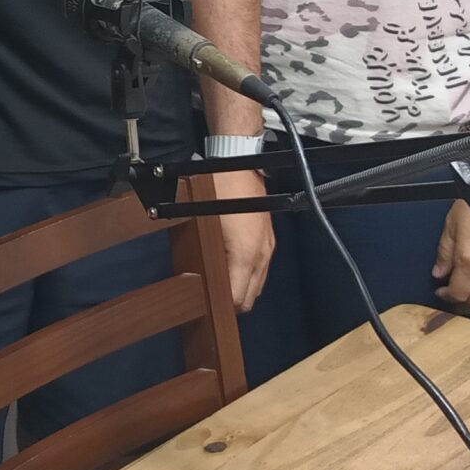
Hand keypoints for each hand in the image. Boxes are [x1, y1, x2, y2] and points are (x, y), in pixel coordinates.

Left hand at [193, 169, 274, 311]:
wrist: (237, 162)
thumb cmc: (217, 190)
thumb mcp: (203, 225)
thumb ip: (206, 256)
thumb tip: (201, 278)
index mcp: (246, 255)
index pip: (238, 299)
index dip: (222, 307)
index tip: (207, 307)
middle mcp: (261, 254)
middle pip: (251, 297)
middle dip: (233, 302)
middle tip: (212, 299)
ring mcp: (268, 247)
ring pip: (258, 284)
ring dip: (242, 289)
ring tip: (221, 285)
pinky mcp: (269, 239)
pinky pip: (261, 269)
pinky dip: (249, 275)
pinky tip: (233, 268)